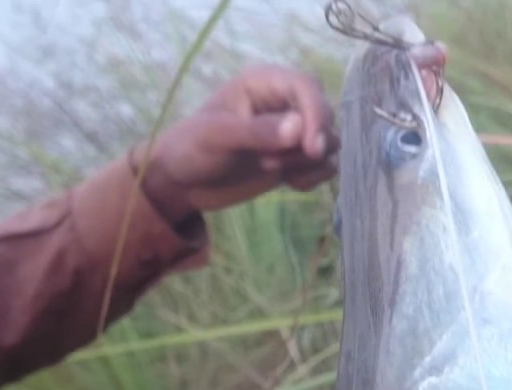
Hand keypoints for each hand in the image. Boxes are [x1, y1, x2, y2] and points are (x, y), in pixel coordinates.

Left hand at [133, 64, 338, 222]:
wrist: (183, 183)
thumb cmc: (191, 149)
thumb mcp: (216, 137)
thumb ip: (257, 132)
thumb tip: (298, 128)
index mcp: (264, 83)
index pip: (306, 87)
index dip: (316, 114)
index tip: (311, 149)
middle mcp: (284, 102)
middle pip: (324, 114)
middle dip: (308, 143)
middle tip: (270, 163)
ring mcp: (292, 132)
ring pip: (328, 141)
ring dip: (307, 162)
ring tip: (269, 168)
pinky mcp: (295, 158)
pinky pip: (324, 165)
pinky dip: (313, 177)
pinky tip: (289, 184)